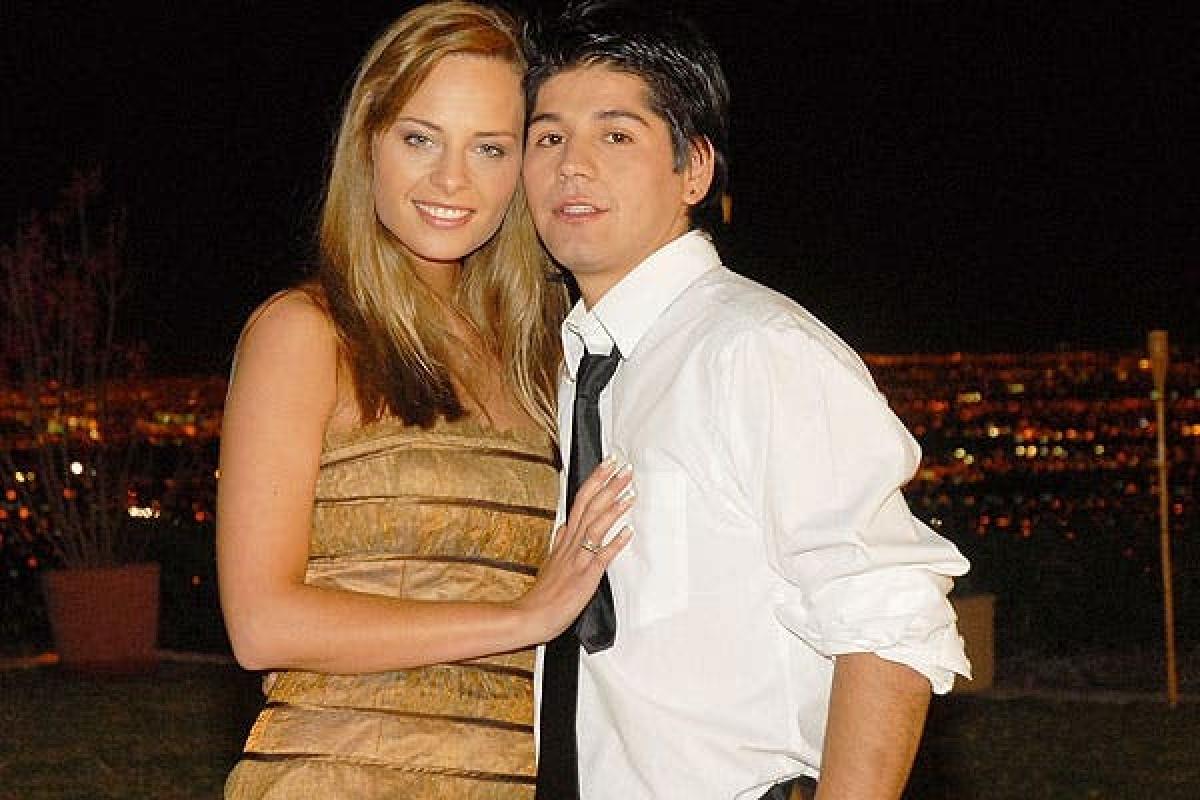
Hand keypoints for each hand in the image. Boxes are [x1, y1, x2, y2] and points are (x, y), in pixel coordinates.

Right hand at [512, 459, 633, 642]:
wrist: (531, 615)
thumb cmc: (544, 592)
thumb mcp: (550, 560)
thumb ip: (559, 542)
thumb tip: (564, 526)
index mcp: (565, 538)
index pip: (581, 500)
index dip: (595, 481)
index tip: (609, 464)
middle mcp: (571, 543)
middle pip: (590, 506)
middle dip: (608, 485)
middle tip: (624, 467)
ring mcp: (577, 558)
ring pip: (595, 526)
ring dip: (614, 508)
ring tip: (630, 492)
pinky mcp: (585, 576)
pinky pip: (601, 556)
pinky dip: (615, 543)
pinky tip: (628, 532)